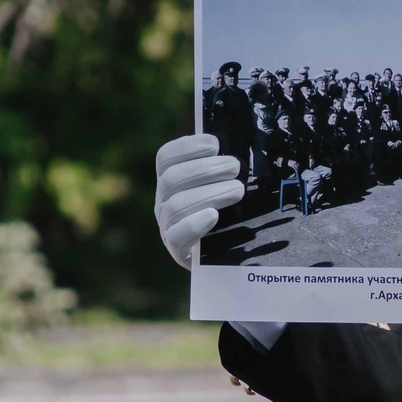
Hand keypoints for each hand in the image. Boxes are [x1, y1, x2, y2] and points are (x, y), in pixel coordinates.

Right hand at [155, 134, 244, 270]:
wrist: (222, 258)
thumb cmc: (225, 217)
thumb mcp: (220, 188)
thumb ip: (222, 169)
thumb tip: (239, 145)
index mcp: (170, 181)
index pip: (166, 157)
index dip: (188, 146)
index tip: (215, 144)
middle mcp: (163, 202)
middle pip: (172, 178)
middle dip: (206, 169)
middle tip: (234, 167)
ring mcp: (166, 226)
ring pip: (176, 205)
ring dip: (210, 193)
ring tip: (237, 190)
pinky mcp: (176, 250)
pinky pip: (176, 236)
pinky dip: (194, 223)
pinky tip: (213, 216)